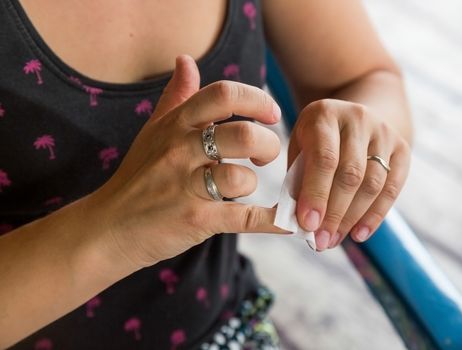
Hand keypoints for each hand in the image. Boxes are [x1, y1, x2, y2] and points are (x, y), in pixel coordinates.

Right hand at [85, 55, 284, 269]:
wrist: (107, 227)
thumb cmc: (136, 177)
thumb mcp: (152, 132)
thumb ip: (175, 96)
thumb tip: (186, 60)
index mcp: (175, 125)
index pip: (223, 95)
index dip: (257, 99)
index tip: (271, 114)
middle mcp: (180, 151)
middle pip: (242, 136)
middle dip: (267, 144)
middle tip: (265, 155)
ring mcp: (186, 187)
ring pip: (241, 178)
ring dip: (254, 183)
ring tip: (244, 187)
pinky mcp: (195, 221)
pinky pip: (244, 218)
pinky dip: (271, 222)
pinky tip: (285, 222)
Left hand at [288, 99, 410, 250]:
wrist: (354, 118)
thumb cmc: (317, 141)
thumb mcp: (300, 149)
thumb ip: (296, 180)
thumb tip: (291, 222)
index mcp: (324, 114)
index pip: (324, 158)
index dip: (316, 193)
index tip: (307, 224)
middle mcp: (357, 118)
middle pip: (351, 173)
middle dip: (335, 213)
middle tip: (320, 241)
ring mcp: (383, 131)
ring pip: (373, 183)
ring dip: (353, 218)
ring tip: (334, 240)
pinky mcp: (402, 147)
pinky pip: (393, 187)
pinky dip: (376, 215)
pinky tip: (359, 234)